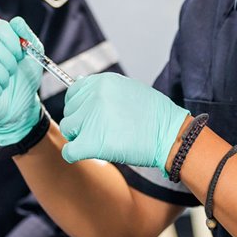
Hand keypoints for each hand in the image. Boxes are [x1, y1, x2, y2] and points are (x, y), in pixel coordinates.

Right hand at [0, 17, 43, 145]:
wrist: (20, 106)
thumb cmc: (22, 78)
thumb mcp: (32, 54)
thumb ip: (26, 35)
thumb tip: (17, 22)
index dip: (12, 40)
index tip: (20, 53)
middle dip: (10, 62)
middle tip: (12, 71)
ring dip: (3, 76)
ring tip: (4, 82)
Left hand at [59, 73, 189, 170]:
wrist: (169, 134)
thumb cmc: (154, 114)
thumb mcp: (129, 89)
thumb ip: (104, 89)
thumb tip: (79, 85)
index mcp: (102, 82)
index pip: (74, 91)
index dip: (80, 105)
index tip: (89, 114)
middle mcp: (93, 96)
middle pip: (70, 111)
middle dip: (81, 121)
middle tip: (100, 129)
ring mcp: (90, 118)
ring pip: (68, 129)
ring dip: (80, 136)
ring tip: (101, 139)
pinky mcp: (91, 142)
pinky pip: (69, 151)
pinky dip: (75, 154)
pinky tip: (90, 153)